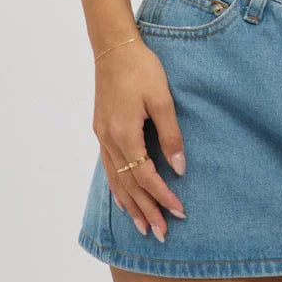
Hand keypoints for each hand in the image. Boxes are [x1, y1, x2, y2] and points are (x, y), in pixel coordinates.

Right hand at [92, 38, 187, 242]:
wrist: (114, 47)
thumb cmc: (142, 68)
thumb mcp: (162, 98)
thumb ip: (171, 134)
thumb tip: (180, 169)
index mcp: (125, 134)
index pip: (146, 177)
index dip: (163, 197)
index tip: (179, 212)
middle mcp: (110, 140)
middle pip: (129, 186)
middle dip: (146, 210)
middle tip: (162, 234)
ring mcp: (102, 136)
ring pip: (116, 180)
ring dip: (130, 205)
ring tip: (142, 226)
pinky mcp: (101, 129)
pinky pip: (109, 167)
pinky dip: (118, 187)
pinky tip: (124, 197)